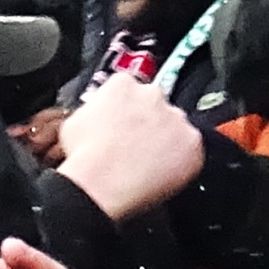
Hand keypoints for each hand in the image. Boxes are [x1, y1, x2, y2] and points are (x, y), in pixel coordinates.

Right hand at [52, 71, 210, 218]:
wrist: (99, 184)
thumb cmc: (84, 157)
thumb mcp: (75, 120)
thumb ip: (95, 109)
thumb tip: (99, 116)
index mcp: (123, 84)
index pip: (132, 91)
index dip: (127, 112)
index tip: (125, 126)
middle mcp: (153, 94)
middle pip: (156, 106)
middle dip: (149, 124)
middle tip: (137, 147)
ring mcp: (176, 118)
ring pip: (175, 128)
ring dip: (166, 142)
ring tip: (148, 165)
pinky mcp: (193, 143)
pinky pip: (192, 151)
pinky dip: (182, 162)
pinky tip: (162, 175)